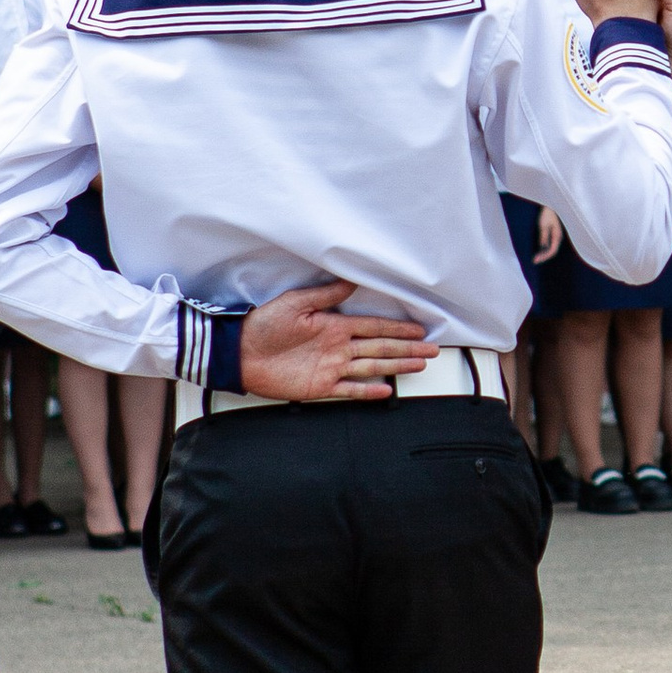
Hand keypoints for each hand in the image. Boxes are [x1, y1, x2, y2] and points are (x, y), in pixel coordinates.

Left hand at [238, 278, 431, 403]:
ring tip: (419, 365)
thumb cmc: (264, 325)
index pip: (374, 327)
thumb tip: (350, 281)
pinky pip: (351, 389)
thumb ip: (325, 295)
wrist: (240, 353)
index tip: (419, 330)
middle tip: (431, 350)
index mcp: (334, 325)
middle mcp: (338, 347)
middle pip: (381, 347)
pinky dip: (369, 391)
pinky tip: (387, 391)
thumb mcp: (295, 302)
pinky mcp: (320, 386)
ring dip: (397, 365)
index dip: (397, 329)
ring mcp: (331, 368)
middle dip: (407, 348)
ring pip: (373, 366)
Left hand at [533, 207, 562, 263]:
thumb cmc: (547, 213)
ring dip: (543, 253)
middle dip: (543, 257)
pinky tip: (539, 251)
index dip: (544, 257)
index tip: (536, 260)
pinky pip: (550, 244)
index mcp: (557, 235)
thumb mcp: (543, 225)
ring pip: (551, 248)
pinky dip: (544, 249)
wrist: (551, 206)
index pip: (552, 251)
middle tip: (534, 261)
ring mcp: (556, 236)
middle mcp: (558, 237)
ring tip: (535, 257)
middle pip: (552, 251)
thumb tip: (542, 247)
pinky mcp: (553, 234)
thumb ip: (543, 236)